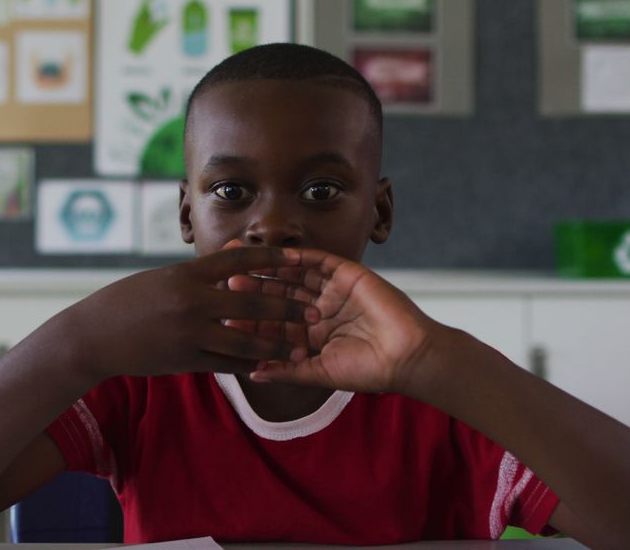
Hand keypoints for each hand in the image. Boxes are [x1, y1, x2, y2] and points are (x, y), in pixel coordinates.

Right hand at [63, 246, 317, 381]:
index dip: (273, 258)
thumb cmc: (128, 301)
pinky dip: (250, 363)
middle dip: (288, 306)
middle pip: (252, 300)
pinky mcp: (186, 359)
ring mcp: (190, 332)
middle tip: (315, 311)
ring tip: (301, 347)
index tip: (299, 257)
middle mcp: (192, 301)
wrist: (92, 337)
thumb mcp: (164, 278)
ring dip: (277, 344)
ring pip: (245, 338)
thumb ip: (202, 271)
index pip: (240, 260)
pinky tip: (269, 365)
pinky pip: (227, 363)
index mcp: (187, 274)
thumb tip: (237, 250)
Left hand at [242, 248, 442, 393]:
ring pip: (295, 274)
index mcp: (310, 333)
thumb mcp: (319, 373)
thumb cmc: (367, 371)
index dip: (251, 316)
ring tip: (244, 265)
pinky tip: (279, 255)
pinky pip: (320, 260)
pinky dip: (300, 256)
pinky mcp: (349, 274)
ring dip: (270, 269)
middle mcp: (318, 309)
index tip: (224, 314)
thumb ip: (286, 371)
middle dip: (254, 286)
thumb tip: (252, 374)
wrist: (405, 358)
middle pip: (279, 292)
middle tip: (226, 280)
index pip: (274, 321)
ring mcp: (333, 290)